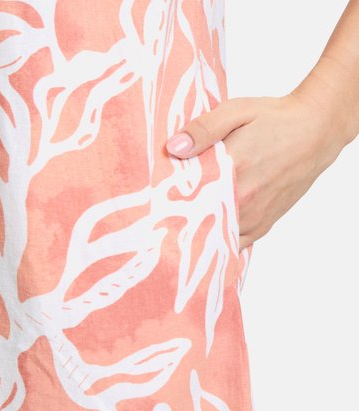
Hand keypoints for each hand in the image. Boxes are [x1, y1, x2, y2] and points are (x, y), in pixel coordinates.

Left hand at [164, 88, 349, 250]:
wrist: (316, 131)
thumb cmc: (275, 118)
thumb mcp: (237, 112)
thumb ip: (203, 129)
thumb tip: (173, 148)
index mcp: (232, 170)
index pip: (187, 195)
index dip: (165, 202)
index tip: (149, 205)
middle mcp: (243, 200)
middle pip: (197, 221)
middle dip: (176, 221)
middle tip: (155, 222)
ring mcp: (253, 217)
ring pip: (215, 237)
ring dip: (196, 236)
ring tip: (176, 232)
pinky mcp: (263, 226)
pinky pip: (234, 245)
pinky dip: (218, 244)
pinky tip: (203, 240)